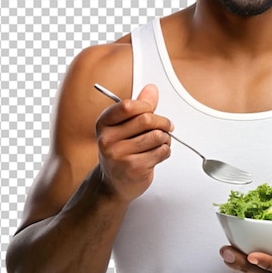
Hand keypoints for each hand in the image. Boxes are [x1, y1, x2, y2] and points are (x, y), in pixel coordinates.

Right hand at [95, 84, 172, 201]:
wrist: (114, 183)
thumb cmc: (120, 152)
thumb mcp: (124, 127)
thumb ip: (139, 107)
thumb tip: (151, 89)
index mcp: (104, 124)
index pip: (127, 106)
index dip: (146, 105)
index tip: (152, 109)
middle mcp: (108, 139)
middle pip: (146, 120)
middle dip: (163, 122)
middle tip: (167, 126)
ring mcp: (120, 155)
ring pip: (157, 136)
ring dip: (166, 138)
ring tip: (161, 142)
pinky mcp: (135, 168)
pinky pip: (161, 151)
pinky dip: (166, 151)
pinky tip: (157, 154)